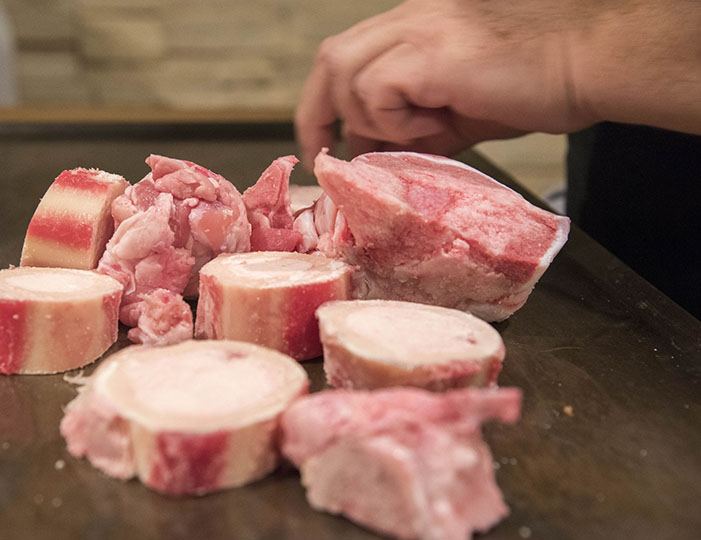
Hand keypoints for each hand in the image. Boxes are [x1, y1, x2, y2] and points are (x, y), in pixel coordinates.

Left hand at [294, 0, 595, 167]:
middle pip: (331, 58)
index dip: (323, 101)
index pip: (345, 55)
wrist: (588, 66)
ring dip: (374, 119)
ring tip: (425, 132)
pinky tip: (438, 123)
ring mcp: (418, 28)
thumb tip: (376, 155)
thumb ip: (413, 126)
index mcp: (414, 23)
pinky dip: (396, 120)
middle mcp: (409, 16)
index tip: (325, 143)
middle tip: (329, 156)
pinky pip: (378, 91)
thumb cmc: (535, 86)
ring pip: (348, 76)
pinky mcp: (429, 52)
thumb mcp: (458, 111)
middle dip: (318, 112)